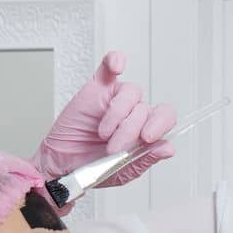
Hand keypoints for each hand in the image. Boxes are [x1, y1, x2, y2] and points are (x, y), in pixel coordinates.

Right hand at [30, 50, 176, 192]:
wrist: (64, 166)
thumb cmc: (93, 168)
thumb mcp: (123, 171)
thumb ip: (145, 158)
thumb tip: (168, 148)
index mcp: (145, 131)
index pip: (164, 117)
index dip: (159, 124)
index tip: (146, 138)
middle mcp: (134, 113)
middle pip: (145, 109)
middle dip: (130, 130)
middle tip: (113, 148)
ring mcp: (116, 99)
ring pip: (131, 93)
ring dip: (118, 114)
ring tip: (103, 134)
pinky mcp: (97, 88)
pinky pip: (108, 67)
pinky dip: (114, 61)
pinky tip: (117, 66)